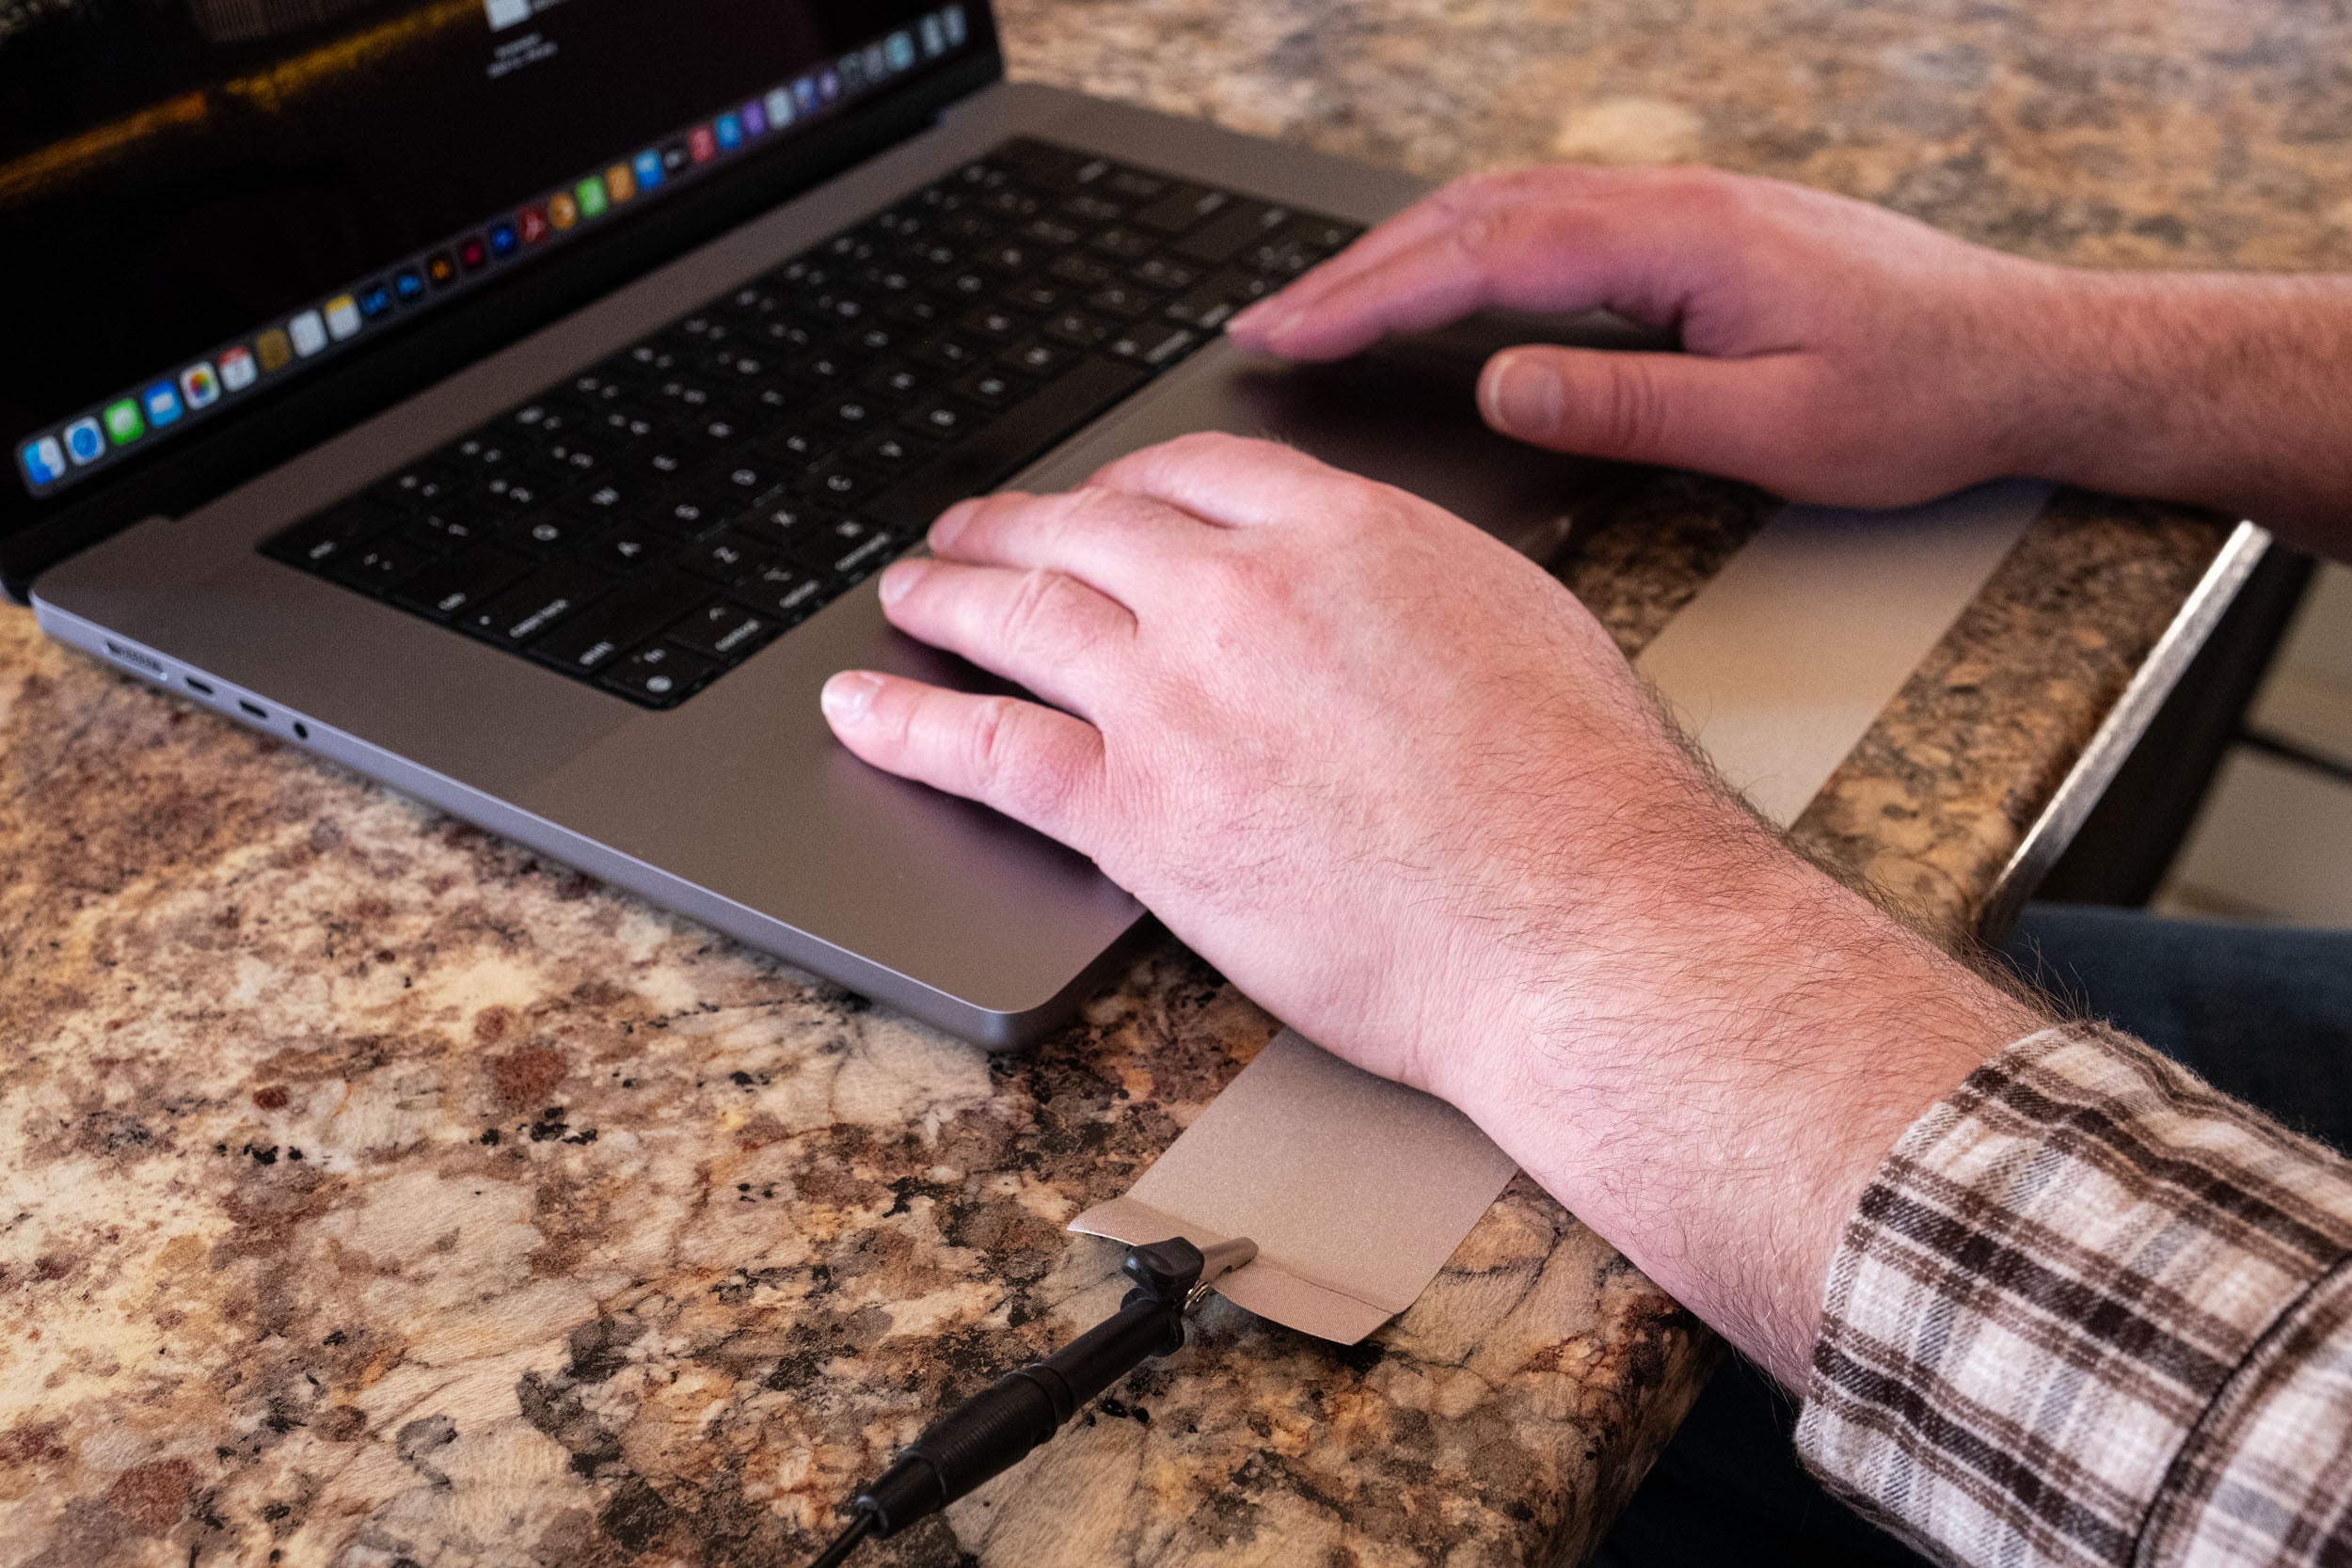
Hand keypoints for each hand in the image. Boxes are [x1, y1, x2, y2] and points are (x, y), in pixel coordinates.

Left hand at [821, 434, 2040, 1379]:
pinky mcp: (1137, 809)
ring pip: (1021, 615)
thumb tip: (1380, 585)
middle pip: (1090, 526)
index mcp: (1347, 533)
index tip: (1105, 498)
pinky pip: (985, 746)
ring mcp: (1178, 695)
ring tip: (910, 593)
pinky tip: (863, 708)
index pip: (1197, 470)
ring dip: (949, 595)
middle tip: (976, 530)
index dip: (1129, 480)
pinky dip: (907, 721)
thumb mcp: (1520, 625)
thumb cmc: (1584, 799)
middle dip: (1018, 522)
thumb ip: (1417, 584)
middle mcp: (1243, 592)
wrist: (1578, 923)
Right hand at [1229, 164, 2351, 542]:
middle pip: (1477, 213)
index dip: (1371, 295)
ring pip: (1509, 204)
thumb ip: (1630, 407)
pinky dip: (1470, 246)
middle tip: (1265, 323)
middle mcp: (1674, 204)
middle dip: (1357, 268)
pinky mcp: (1698, 230)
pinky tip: (1440, 280)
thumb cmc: (1921, 399)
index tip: (1287, 333)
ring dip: (1406, 251)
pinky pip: (1553, 218)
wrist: (2029, 356)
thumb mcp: (1777, 430)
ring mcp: (1685, 207)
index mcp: (1681, 241)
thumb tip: (1501, 385)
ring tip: (1323, 305)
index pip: (1488, 256)